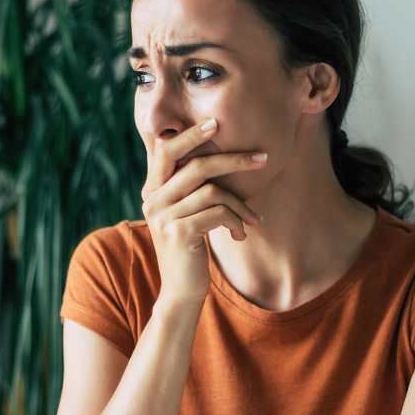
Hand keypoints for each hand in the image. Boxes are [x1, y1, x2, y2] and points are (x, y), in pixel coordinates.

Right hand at [140, 118, 266, 307]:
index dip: (190, 134)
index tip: (216, 122)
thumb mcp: (189, 214)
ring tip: (253, 220)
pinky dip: (236, 220)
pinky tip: (240, 234)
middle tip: (263, 158)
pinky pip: (218, 213)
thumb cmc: (192, 248)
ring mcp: (163, 215)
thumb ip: (194, 189)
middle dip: (234, 159)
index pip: (166, 150)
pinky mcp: (178, 232)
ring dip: (242, 205)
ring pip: (214, 191)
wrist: (181, 291)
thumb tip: (223, 158)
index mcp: (153, 189)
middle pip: (197, 165)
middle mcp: (152, 198)